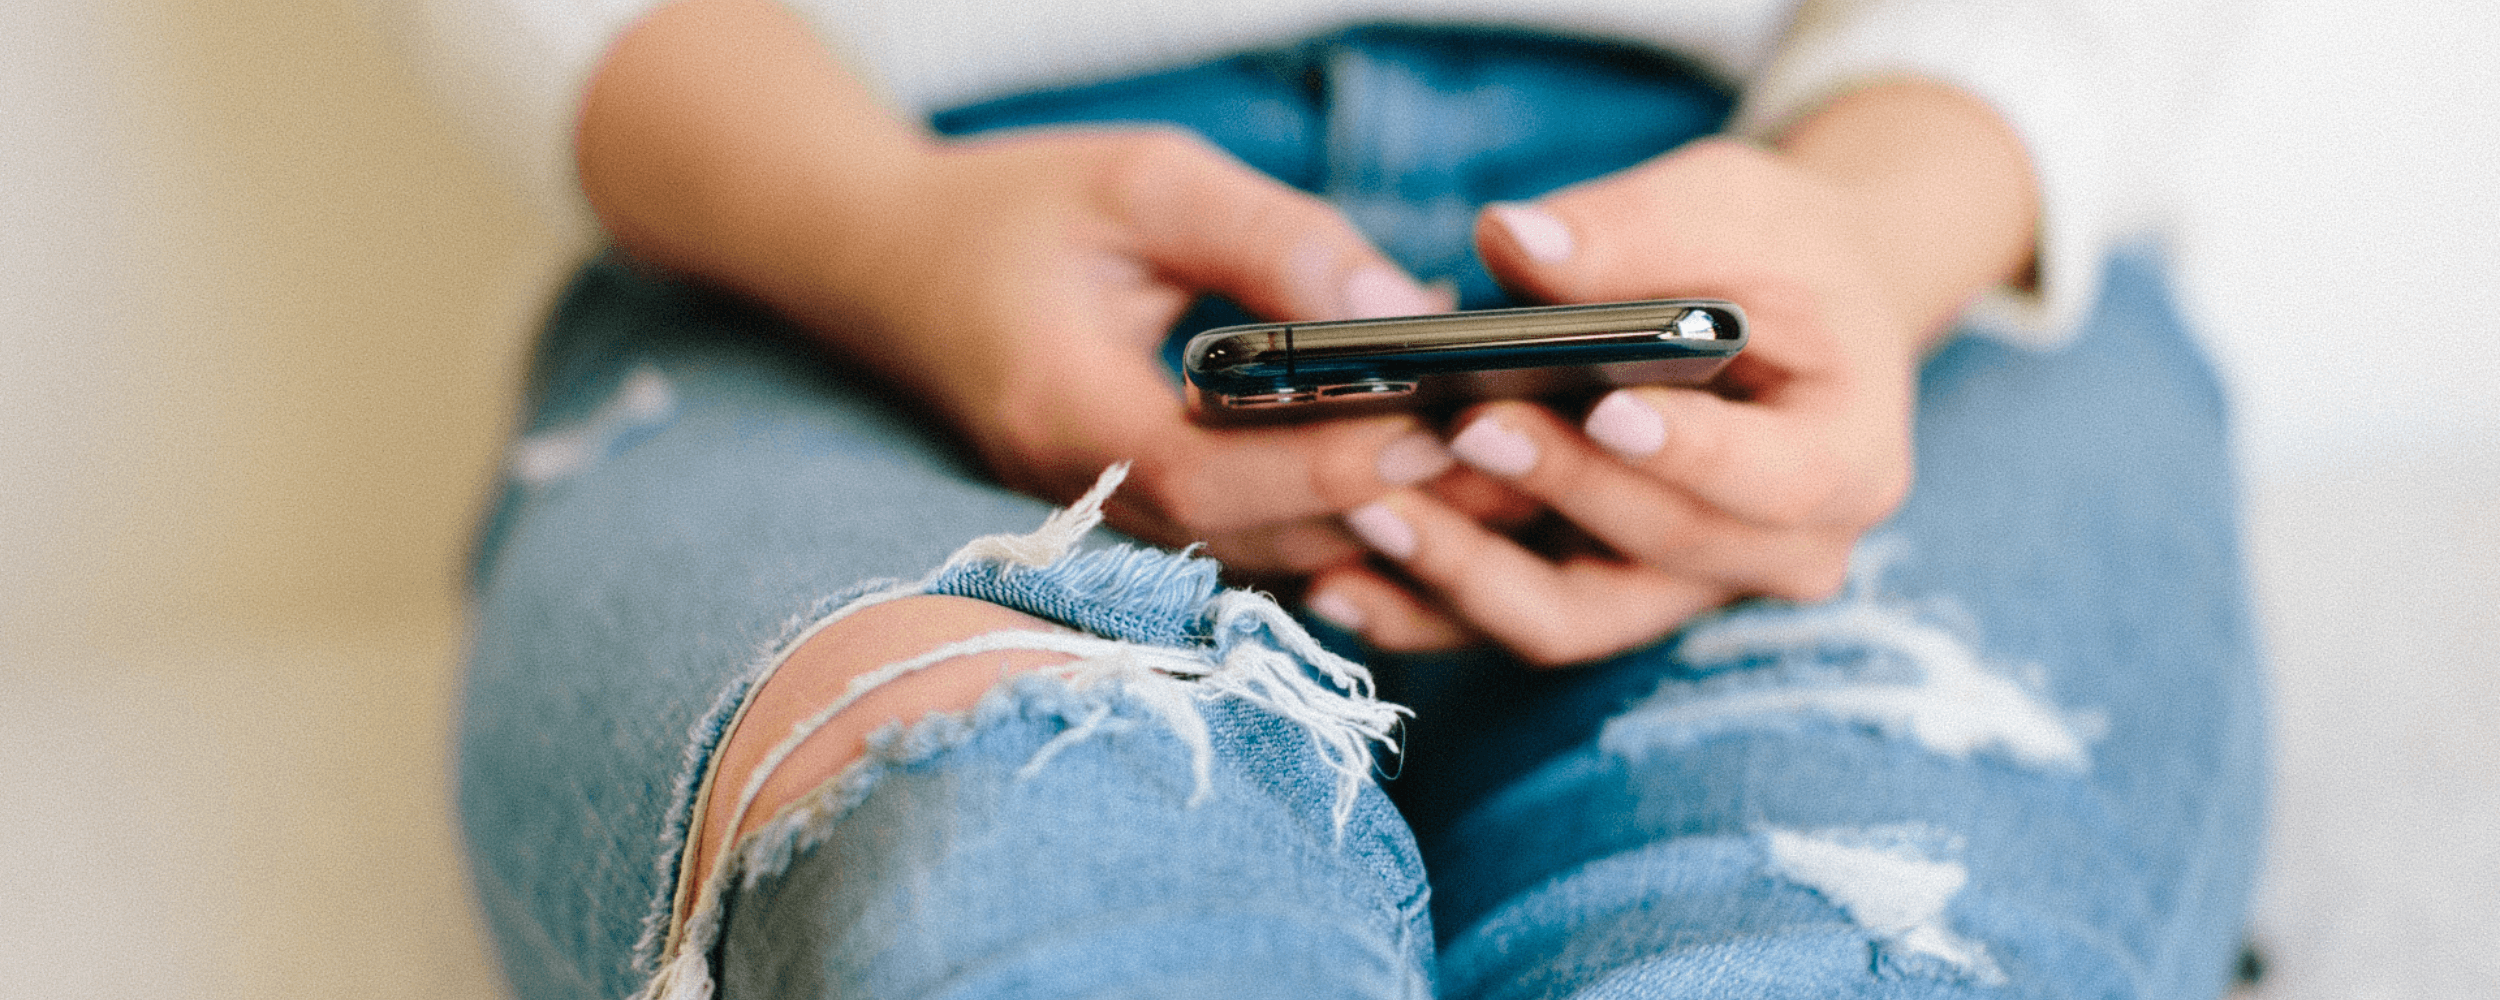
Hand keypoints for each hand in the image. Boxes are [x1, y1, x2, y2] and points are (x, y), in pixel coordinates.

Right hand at [577, 0, 1459, 573]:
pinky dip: (1345, 524)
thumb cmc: (1013, 208)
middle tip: (1525, 468)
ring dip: (1386, 530)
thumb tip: (1401, 309)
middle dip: (1391, 511)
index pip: (1204, 473)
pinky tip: (1439, 486)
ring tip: (1512, 482)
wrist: (891, 267)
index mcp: (1063, 410)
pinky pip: (1257, 548)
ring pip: (1269, 560)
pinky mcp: (1140, 522)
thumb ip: (1270, 239)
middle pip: (1257, 539)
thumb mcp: (1143, 181)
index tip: (1436, 427)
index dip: (1322, 465)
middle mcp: (1083, 496)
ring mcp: (1109, 524)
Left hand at [1303, 84, 2037, 665]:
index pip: (1771, 479)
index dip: (1686, 455)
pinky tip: (1332, 581)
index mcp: (1848, 463)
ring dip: (1462, 574)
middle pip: (1656, 548)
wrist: (1792, 315)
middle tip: (1452, 426)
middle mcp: (1782, 556)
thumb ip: (1631, 233)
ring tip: (1362, 515)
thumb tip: (1511, 241)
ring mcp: (1688, 595)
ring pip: (1569, 617)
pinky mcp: (1605, 602)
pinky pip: (1507, 625)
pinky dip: (1423, 607)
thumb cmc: (1775, 254)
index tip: (1603, 411)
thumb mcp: (1729, 209)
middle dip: (1549, 489)